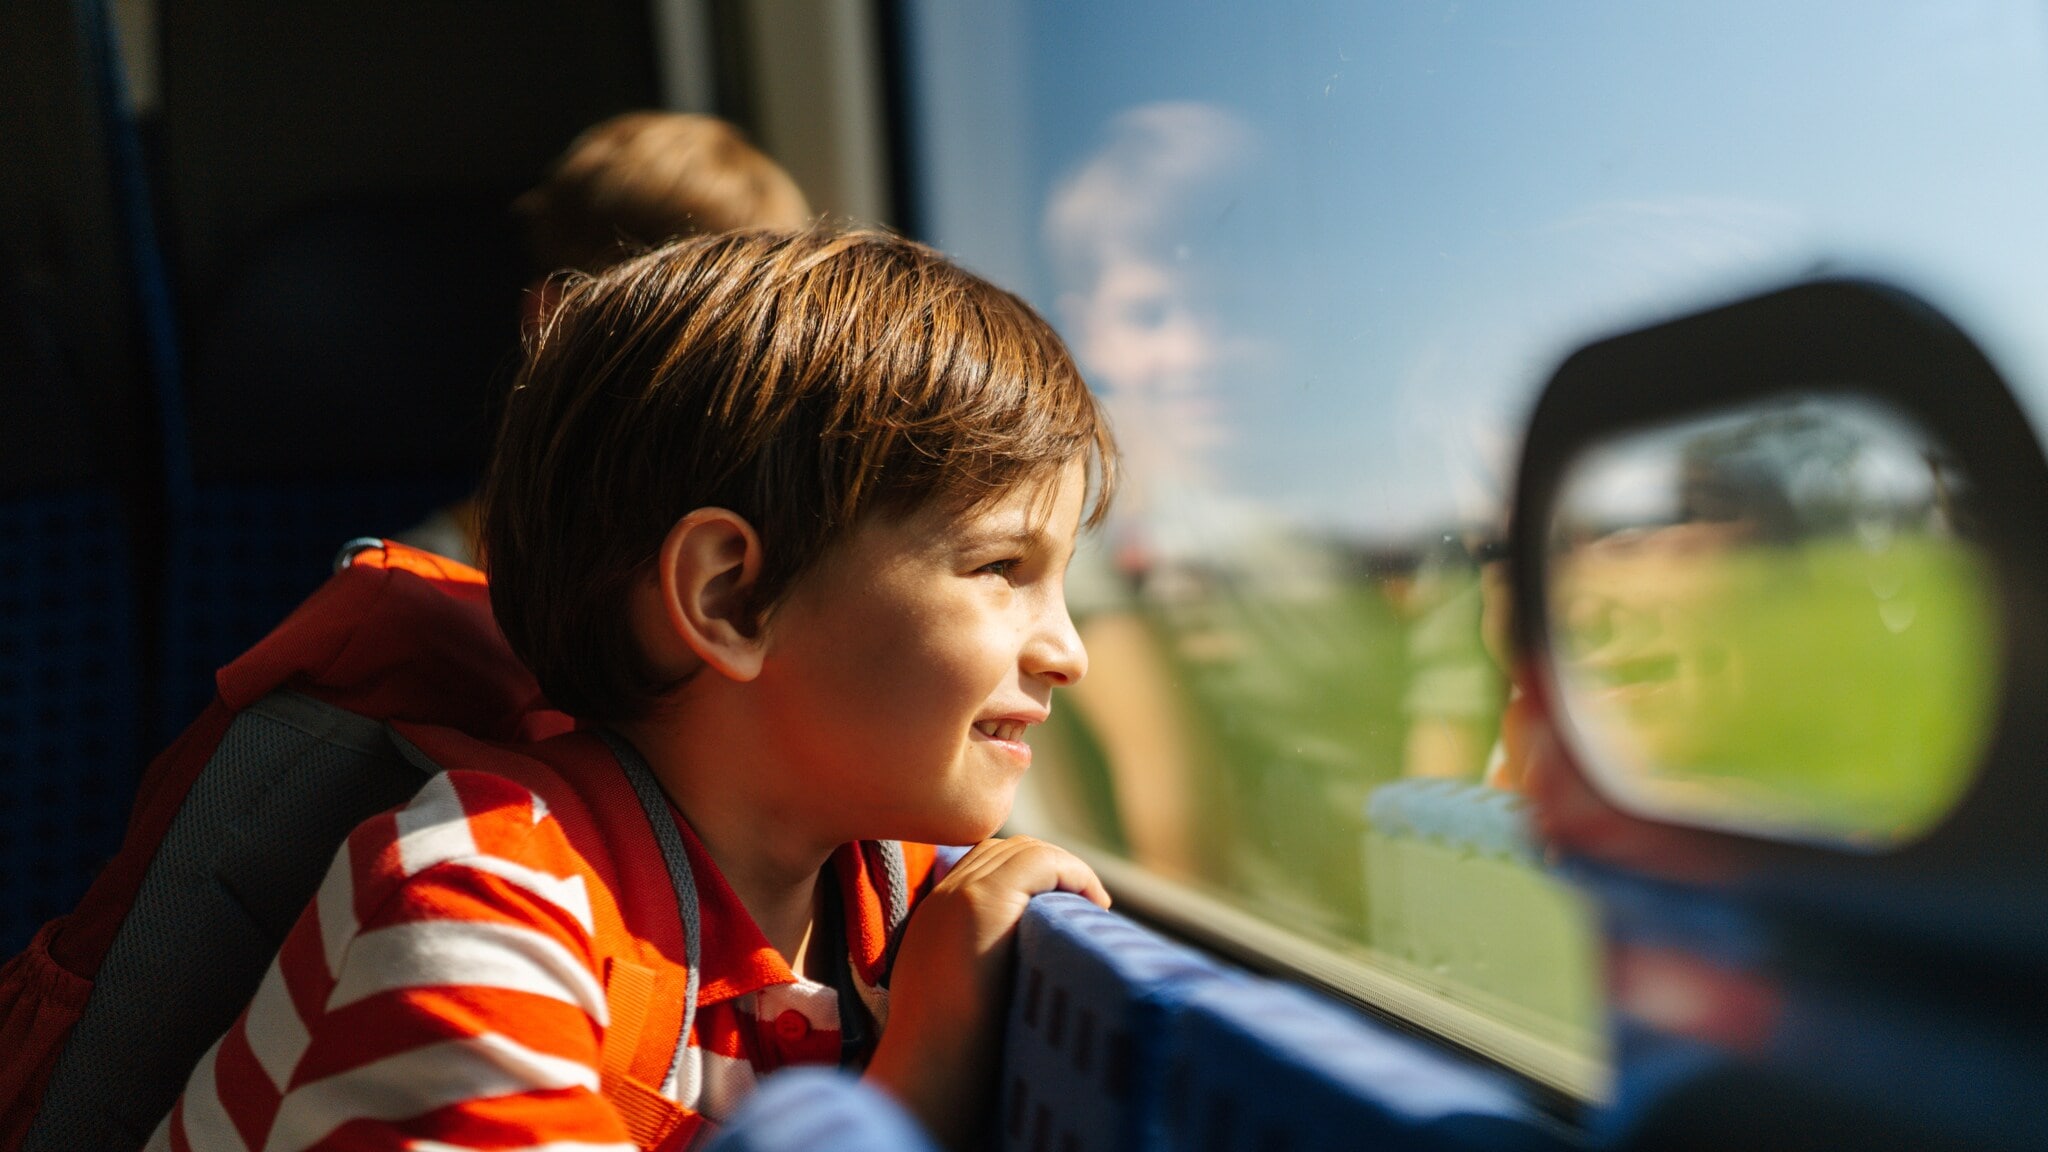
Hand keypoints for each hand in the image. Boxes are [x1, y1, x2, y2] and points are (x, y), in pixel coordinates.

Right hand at [864, 836, 1108, 1149]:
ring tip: (1094, 906)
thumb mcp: (961, 999)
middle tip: (1088, 904)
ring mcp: (960, 895)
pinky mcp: (984, 902)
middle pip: (1006, 851)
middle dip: (1052, 869)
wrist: (927, 1073)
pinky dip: (1075, 875)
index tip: (1063, 908)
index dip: (1030, 876)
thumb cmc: (950, 1058)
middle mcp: (942, 897)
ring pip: (1025, 851)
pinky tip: (1094, 906)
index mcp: (932, 917)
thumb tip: (1030, 963)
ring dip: (1067, 872)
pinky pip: (1042, 862)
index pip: (984, 865)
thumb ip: (981, 967)